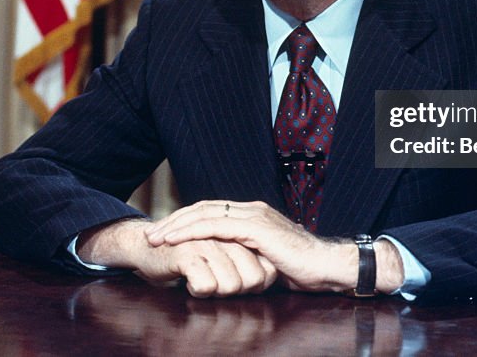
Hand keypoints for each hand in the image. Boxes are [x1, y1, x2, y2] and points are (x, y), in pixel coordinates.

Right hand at [77, 219, 277, 296]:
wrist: (147, 247)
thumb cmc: (189, 257)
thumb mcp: (223, 258)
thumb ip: (246, 262)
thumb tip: (267, 279)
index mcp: (240, 234)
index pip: (267, 271)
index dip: (256, 286)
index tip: (236, 284)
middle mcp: (228, 236)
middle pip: (253, 280)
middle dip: (238, 292)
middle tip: (216, 284)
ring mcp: (209, 242)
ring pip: (232, 285)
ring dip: (216, 292)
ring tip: (201, 281)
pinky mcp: (187, 252)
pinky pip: (206, 285)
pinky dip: (198, 291)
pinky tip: (188, 282)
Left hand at [144, 201, 358, 292]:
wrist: (326, 266)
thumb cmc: (300, 267)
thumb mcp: (265, 258)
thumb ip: (246, 253)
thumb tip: (227, 263)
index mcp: (252, 214)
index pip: (210, 210)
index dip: (185, 220)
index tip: (164, 233)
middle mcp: (251, 209)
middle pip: (202, 208)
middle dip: (174, 220)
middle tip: (150, 234)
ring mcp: (254, 216)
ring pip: (205, 214)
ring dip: (176, 226)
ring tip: (155, 238)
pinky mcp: (256, 228)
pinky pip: (216, 227)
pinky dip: (192, 232)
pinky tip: (175, 240)